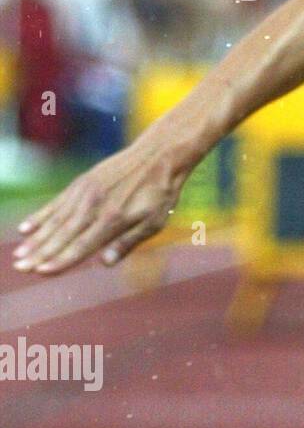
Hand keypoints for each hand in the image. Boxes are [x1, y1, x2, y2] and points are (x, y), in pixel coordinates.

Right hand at [11, 136, 190, 274]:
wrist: (159, 155)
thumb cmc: (160, 193)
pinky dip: (40, 216)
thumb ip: (127, 242)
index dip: (61, 260)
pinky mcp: (82, 183)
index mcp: (113, 220)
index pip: (82, 246)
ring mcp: (86, 193)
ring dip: (36, 239)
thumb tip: (105, 263)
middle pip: (63, 235)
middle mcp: (95, 207)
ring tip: (19, 254)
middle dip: (41, 254)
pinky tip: (26, 228)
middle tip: (21, 268)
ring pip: (56, 220)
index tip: (41, 272)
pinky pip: (57, 203)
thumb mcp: (154, 222)